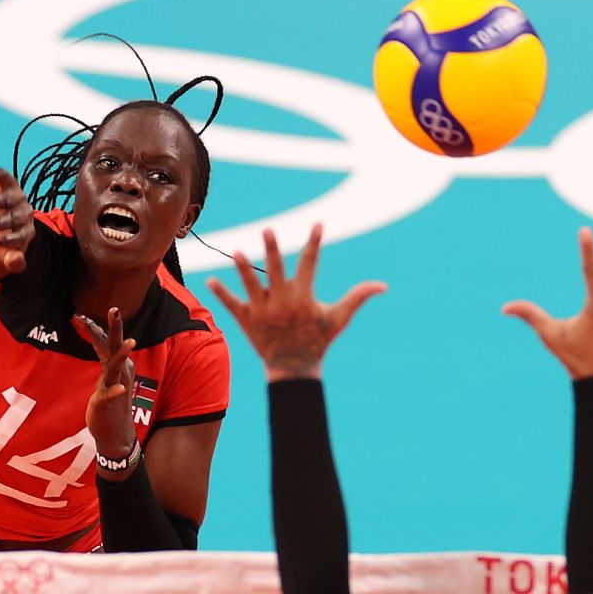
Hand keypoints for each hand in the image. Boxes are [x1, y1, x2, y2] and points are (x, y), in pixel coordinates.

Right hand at [0, 168, 35, 273]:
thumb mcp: (3, 251)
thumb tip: (14, 261)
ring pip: (7, 197)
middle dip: (1, 221)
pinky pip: (0, 175)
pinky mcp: (6, 179)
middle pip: (16, 216)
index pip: (22, 234)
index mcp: (27, 229)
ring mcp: (16, 194)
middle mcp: (25, 210)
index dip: (11, 238)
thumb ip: (12, 261)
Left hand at [75, 308, 137, 467]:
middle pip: (115, 345)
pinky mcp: (110, 401)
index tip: (77, 314)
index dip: (92, 327)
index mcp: (115, 363)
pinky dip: (116, 392)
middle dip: (116, 327)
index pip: (104, 340)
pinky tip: (120, 389)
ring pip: (119, 367)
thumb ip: (106, 357)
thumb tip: (100, 338)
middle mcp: (119, 371)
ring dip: (123, 355)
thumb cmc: (110, 401)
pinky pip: (114, 395)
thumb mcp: (106, 375)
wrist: (116, 432)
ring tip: (130, 343)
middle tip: (114, 309)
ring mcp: (116, 385)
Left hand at [206, 226, 386, 380]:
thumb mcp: (339, 319)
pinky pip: (231, 305)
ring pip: (251, 286)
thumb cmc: (318, 341)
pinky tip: (209, 280)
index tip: (317, 224)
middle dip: (272, 250)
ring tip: (237, 252)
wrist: (294, 369)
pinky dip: (220, 294)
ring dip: (243, 270)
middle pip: (275, 271)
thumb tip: (383, 285)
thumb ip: (358, 298)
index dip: (313, 243)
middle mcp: (282, 302)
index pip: (310, 264)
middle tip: (267, 230)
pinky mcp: (247, 321)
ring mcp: (262, 312)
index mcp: (303, 297)